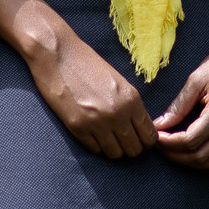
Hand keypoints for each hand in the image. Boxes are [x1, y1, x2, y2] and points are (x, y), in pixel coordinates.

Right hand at [23, 27, 159, 159]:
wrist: (58, 54)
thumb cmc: (88, 64)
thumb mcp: (118, 81)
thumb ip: (130, 105)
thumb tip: (139, 128)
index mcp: (131, 100)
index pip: (149, 136)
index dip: (145, 140)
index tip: (137, 136)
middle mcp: (118, 114)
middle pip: (134, 150)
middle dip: (130, 147)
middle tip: (121, 138)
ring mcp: (97, 123)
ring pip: (115, 154)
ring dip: (113, 148)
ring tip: (106, 136)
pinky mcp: (78, 128)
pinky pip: (95, 150)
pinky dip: (96, 145)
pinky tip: (92, 132)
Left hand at [154, 20, 208, 168]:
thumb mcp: (196, 79)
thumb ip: (178, 105)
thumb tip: (160, 124)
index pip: (191, 140)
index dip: (170, 143)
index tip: (156, 136)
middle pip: (201, 156)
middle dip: (176, 155)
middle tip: (161, 145)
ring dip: (191, 161)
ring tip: (175, 150)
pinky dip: (208, 160)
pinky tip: (195, 151)